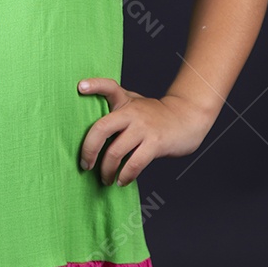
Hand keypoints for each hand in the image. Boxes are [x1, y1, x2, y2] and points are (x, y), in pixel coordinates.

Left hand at [78, 77, 211, 186]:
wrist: (187, 118)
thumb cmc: (154, 115)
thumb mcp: (134, 103)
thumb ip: (115, 109)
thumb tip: (89, 130)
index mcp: (125, 100)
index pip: (108, 86)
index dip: (94, 85)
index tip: (80, 88)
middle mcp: (132, 112)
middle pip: (101, 128)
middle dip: (88, 150)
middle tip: (85, 165)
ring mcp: (143, 128)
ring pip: (115, 151)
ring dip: (106, 170)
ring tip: (105, 179)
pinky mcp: (155, 143)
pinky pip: (134, 163)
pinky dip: (124, 176)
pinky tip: (121, 181)